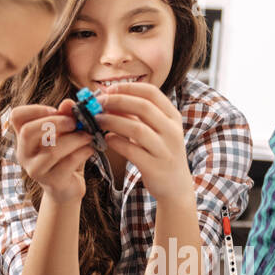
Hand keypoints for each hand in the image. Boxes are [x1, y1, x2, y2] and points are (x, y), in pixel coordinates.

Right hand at [10, 101, 94, 202]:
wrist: (68, 188)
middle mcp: (24, 153)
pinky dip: (83, 152)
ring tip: (89, 135)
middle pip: (28, 131)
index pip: (16, 116)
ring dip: (75, 139)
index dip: (35, 109)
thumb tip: (68, 103)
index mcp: (23, 138)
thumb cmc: (65, 156)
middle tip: (75, 122)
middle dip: (56, 122)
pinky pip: (68, 163)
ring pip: (52, 150)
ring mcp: (35, 170)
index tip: (55, 110)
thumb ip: (66, 117)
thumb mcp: (65, 134)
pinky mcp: (52, 182)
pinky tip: (91, 149)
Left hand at [90, 82, 193, 201]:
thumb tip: (110, 98)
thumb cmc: (160, 153)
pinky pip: (131, 150)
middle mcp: (172, 131)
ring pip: (136, 128)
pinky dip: (115, 142)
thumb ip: (137, 115)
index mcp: (173, 117)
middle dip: (117, 101)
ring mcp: (165, 150)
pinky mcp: (155, 167)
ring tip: (98, 120)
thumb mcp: (156, 130)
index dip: (128, 88)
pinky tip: (106, 139)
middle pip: (143, 107)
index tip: (110, 89)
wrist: (175, 186)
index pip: (151, 92)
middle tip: (99, 103)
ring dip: (113, 121)